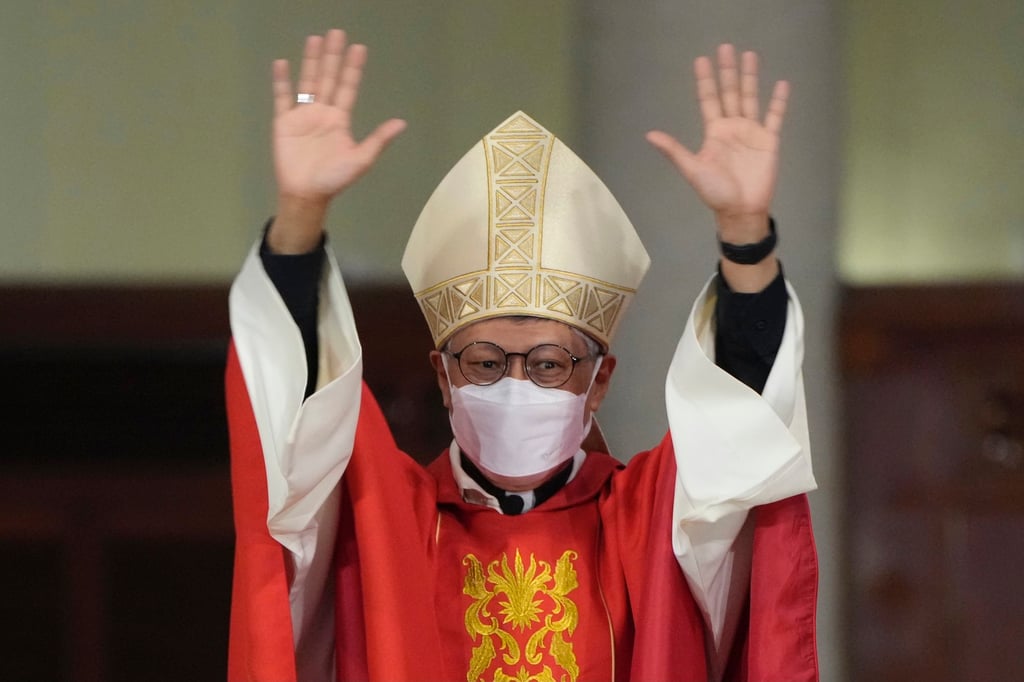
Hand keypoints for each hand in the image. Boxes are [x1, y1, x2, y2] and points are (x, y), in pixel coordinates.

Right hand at [268, 29, 405, 252]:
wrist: (306, 194)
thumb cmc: (334, 179)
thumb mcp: (360, 159)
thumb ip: (378, 140)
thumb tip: (402, 123)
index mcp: (340, 119)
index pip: (348, 88)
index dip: (353, 68)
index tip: (359, 48)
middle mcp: (322, 112)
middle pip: (329, 78)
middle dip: (333, 56)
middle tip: (337, 32)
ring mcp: (303, 115)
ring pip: (308, 82)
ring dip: (312, 61)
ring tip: (315, 39)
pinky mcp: (284, 122)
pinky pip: (283, 97)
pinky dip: (282, 81)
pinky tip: (283, 63)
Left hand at [646, 44, 787, 244]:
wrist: (740, 210)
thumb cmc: (715, 192)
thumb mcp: (692, 169)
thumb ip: (674, 150)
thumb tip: (649, 135)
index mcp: (714, 132)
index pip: (708, 100)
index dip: (705, 80)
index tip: (701, 59)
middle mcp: (732, 127)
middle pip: (729, 93)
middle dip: (727, 71)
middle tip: (725, 47)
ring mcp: (751, 132)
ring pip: (751, 98)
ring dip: (750, 78)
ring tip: (750, 55)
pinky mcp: (769, 140)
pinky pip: (775, 116)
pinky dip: (778, 101)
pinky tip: (781, 84)